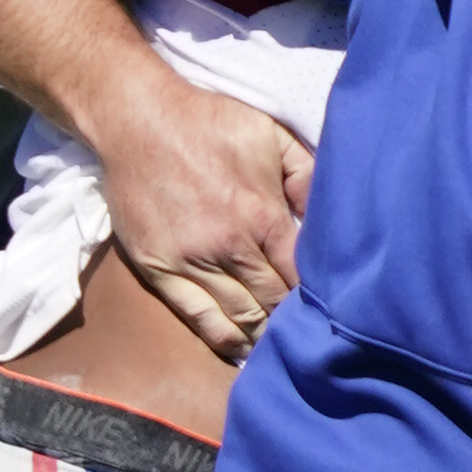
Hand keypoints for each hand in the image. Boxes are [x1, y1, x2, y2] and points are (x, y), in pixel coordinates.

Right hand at [96, 72, 311, 366]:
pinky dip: (224, 340)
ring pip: (240, 317)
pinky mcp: (159, 271)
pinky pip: (198, 319)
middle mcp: (229, 247)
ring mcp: (191, 263)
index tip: (331, 308)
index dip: (318, 296)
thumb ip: (307, 176)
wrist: (137, 121)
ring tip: (281, 345)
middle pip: (273, 302)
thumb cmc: (208, 124)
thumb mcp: (271, 136)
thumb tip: (334, 216)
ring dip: (263, 334)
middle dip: (293, 319)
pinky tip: (242, 350)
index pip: (301, 276)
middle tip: (310, 333)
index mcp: (262, 216)